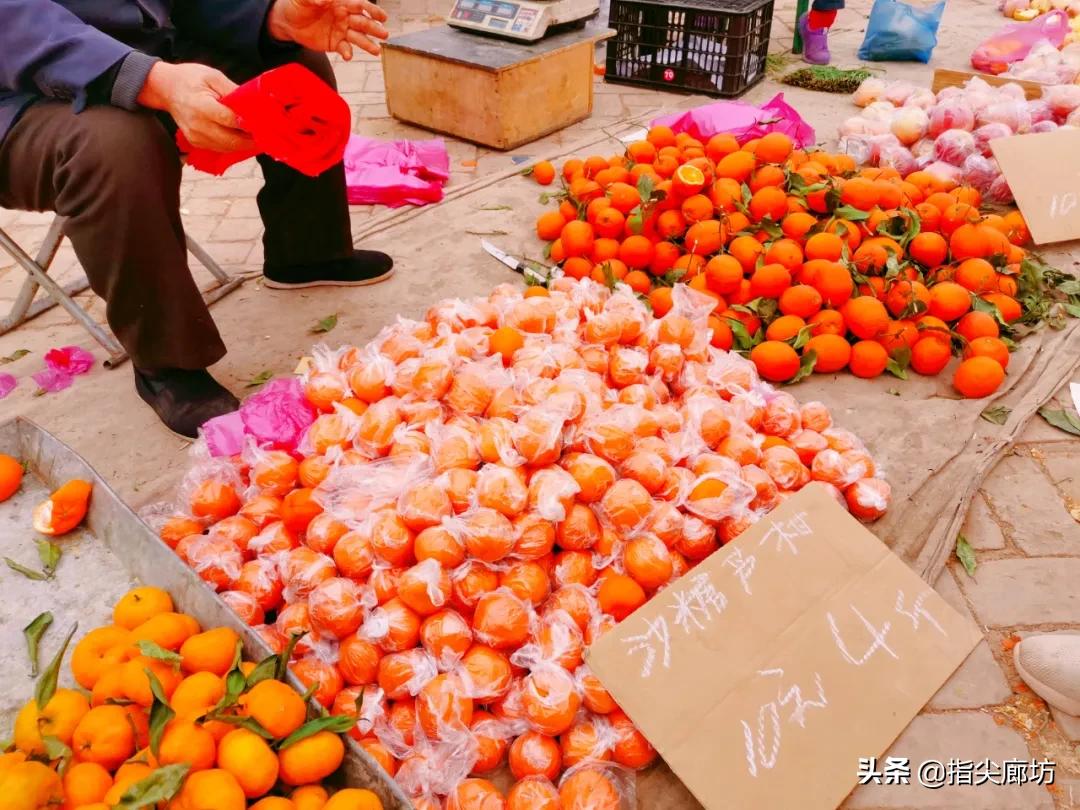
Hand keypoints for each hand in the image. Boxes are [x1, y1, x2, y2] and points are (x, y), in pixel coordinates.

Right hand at [138, 62, 254, 151]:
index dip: (248, 123)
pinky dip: (233, 145)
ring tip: (258, 137)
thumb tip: (252, 104)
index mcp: (201, 106)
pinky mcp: (196, 142)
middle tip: (266, 135)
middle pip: (230, 139)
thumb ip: (232, 91)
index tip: (263, 123)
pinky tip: (243, 138)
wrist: (166, 89)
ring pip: (227, 147)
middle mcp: (197, 125)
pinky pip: (219, 148)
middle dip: (250, 139)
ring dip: (244, 144)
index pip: (230, 120)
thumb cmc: (190, 78)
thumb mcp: (213, 76)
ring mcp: (195, 136)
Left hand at [267, 0, 388, 59]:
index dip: (372, 10)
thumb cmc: (298, 4)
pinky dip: (347, 53)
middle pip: (363, 22)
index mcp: (341, 3)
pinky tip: (348, 56)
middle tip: (384, 34)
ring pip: (358, 37)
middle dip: (374, 28)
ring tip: (376, 51)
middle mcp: (345, 17)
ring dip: (368, 44)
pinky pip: (345, 49)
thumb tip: (324, 0)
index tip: (381, 16)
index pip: (360, 5)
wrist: (289, 22)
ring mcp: (342, 31)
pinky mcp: (336, 44)